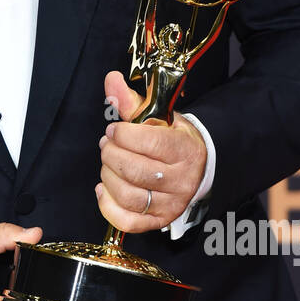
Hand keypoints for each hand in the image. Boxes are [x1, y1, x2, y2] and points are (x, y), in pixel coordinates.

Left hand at [96, 69, 206, 233]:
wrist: (196, 165)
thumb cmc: (172, 138)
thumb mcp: (157, 116)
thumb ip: (131, 101)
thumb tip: (111, 79)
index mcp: (186, 149)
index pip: (150, 142)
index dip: (123, 135)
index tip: (114, 129)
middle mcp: (182, 180)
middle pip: (136, 171)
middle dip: (111, 154)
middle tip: (107, 145)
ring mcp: (172, 204)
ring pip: (129, 195)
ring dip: (108, 176)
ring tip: (107, 162)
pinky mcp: (160, 220)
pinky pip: (128, 221)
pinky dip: (108, 206)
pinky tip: (103, 188)